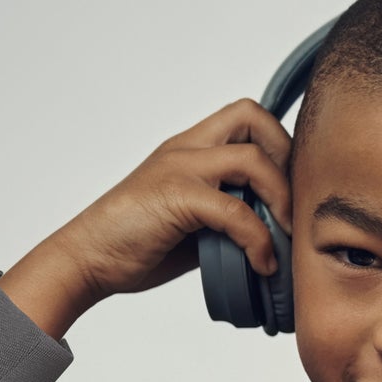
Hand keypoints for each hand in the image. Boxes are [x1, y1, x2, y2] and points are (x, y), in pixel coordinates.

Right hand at [46, 98, 295, 302]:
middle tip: (293, 205)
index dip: (278, 145)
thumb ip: (231, 214)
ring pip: (252, 159)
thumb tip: (277, 234)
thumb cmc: (138, 243)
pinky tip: (262, 264)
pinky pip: (236, 210)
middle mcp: (186, 149)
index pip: (247, 117)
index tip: (290, 190)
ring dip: (282, 199)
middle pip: (252, 116)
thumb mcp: (196, 222)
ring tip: (286, 236)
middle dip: (287, 158)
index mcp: (191, 149)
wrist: (87, 258)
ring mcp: (179, 168)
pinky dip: (258, 240)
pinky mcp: (176, 196)